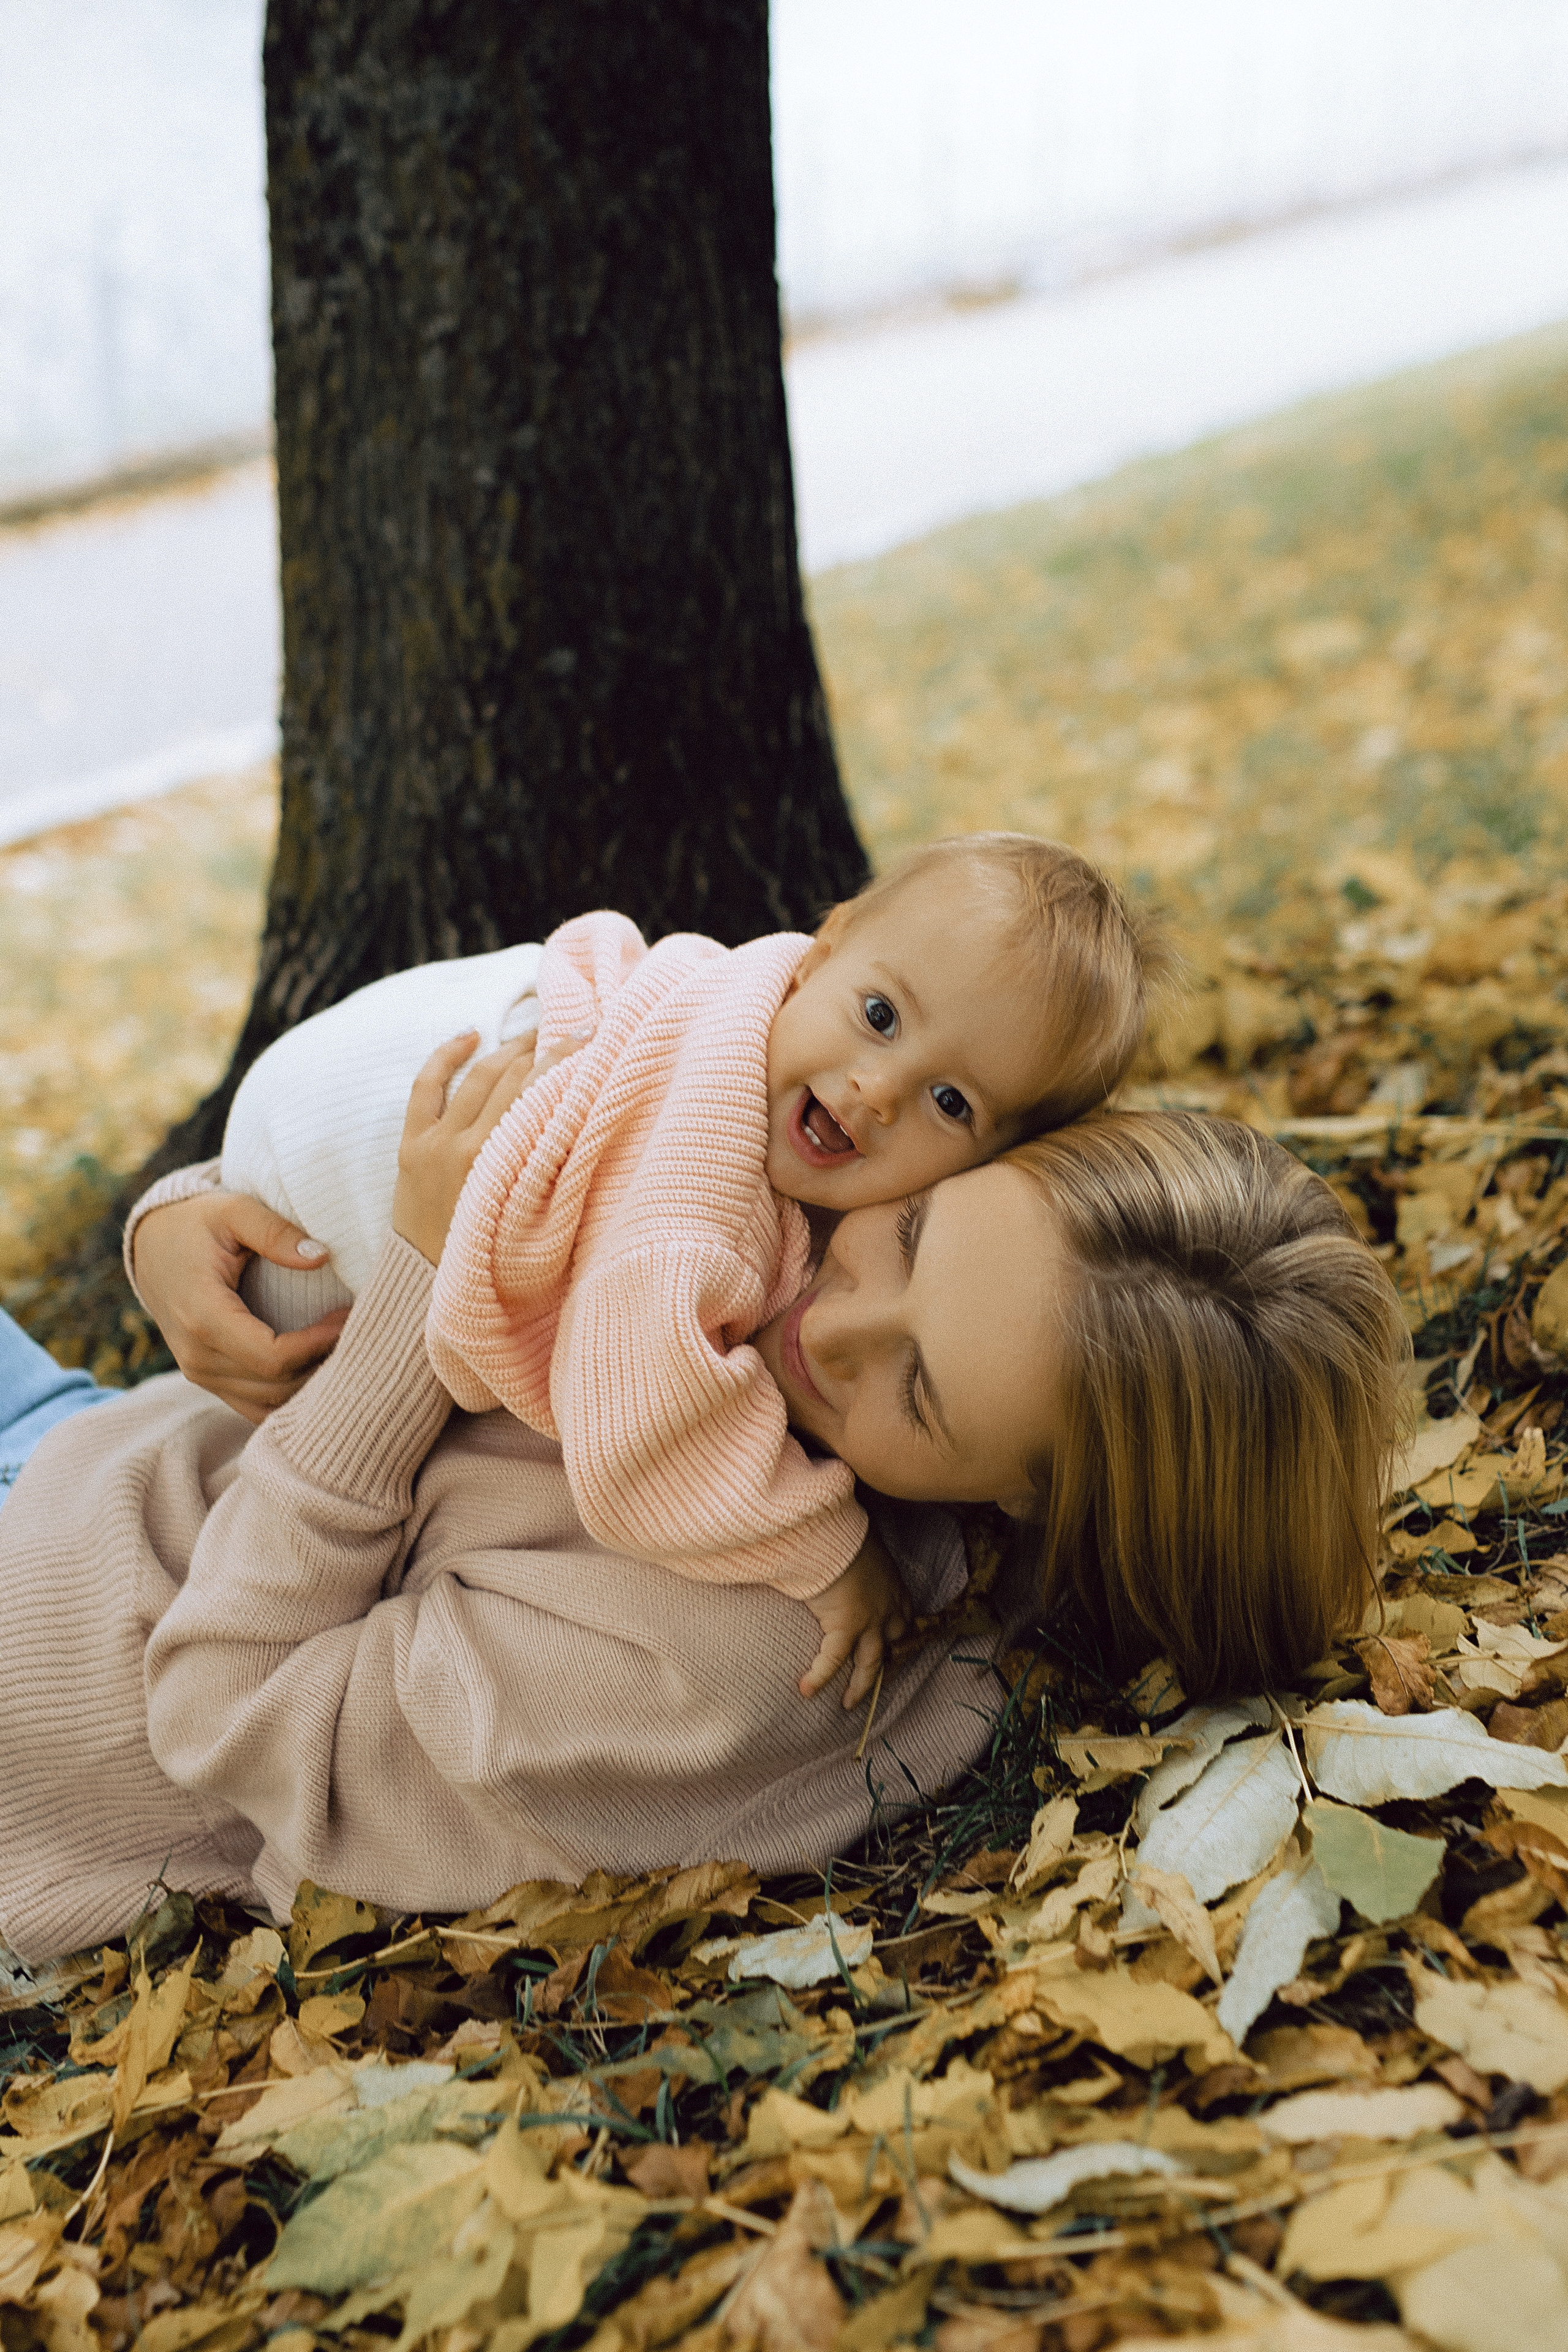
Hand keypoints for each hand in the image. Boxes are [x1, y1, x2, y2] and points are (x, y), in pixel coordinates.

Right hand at [132, 1191, 350, 1424]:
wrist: (151, 1246)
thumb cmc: (197, 1224)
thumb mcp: (234, 1211)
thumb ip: (276, 1232)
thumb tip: (322, 1257)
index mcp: (203, 1318)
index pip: (272, 1357)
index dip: (319, 1344)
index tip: (349, 1316)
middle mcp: (197, 1358)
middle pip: (277, 1385)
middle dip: (323, 1363)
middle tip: (360, 1330)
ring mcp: (201, 1375)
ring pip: (269, 1405)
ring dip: (312, 1385)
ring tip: (344, 1347)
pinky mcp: (208, 1380)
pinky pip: (256, 1406)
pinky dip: (291, 1395)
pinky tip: (320, 1367)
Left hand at [391, 1029, 584, 1265]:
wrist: (430, 1286)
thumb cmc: (494, 1257)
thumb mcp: (534, 1218)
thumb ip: (554, 1172)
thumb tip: (584, 1123)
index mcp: (504, 1165)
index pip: (540, 1095)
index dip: (566, 1062)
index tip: (590, 1042)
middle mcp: (470, 1147)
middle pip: (514, 1078)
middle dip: (544, 1050)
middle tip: (569, 1032)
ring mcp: (437, 1143)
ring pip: (479, 1076)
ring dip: (509, 1050)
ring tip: (532, 1035)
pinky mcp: (411, 1145)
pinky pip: (426, 1087)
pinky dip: (447, 1056)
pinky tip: (470, 1035)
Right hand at [800, 1528, 910, 1708]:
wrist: (833, 1531)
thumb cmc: (842, 1532)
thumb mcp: (860, 1546)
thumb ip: (858, 1560)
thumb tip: (842, 1558)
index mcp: (893, 1587)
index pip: (903, 1619)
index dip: (897, 1636)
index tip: (891, 1647)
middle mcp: (888, 1607)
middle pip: (892, 1645)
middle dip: (885, 1666)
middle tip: (875, 1682)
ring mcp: (871, 1620)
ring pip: (870, 1663)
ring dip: (860, 1686)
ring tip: (847, 1703)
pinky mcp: (846, 1626)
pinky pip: (832, 1660)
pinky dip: (820, 1676)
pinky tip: (806, 1690)